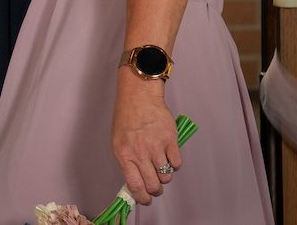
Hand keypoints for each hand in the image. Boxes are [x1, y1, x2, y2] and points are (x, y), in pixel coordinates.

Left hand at [111, 71, 179, 204]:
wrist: (139, 96)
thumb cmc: (127, 117)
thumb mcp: (119, 140)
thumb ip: (127, 161)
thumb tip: (136, 181)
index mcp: (124, 154)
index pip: (134, 185)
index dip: (142, 197)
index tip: (146, 200)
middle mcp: (140, 153)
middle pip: (153, 185)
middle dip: (156, 190)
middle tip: (156, 187)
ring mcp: (156, 147)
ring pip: (166, 176)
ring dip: (165, 176)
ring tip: (161, 167)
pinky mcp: (170, 140)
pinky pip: (177, 163)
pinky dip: (174, 164)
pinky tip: (169, 155)